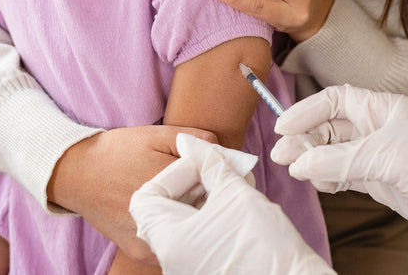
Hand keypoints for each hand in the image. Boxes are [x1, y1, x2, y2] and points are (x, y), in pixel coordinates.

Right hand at [47, 125, 216, 263]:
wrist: (77, 174)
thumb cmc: (119, 150)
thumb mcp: (157, 133)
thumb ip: (193, 138)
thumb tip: (224, 150)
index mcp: (167, 184)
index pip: (214, 185)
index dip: (224, 177)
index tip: (227, 170)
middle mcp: (158, 217)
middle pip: (206, 212)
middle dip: (214, 198)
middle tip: (212, 184)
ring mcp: (150, 239)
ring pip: (193, 231)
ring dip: (199, 216)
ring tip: (192, 196)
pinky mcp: (142, 251)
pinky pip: (175, 244)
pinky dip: (183, 230)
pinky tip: (178, 213)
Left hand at [129, 134, 334, 274]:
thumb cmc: (260, 242)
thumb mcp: (234, 191)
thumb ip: (210, 163)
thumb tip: (195, 145)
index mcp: (167, 241)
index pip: (147, 197)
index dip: (172, 172)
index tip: (200, 161)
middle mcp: (170, 258)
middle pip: (166, 207)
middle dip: (193, 180)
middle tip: (218, 165)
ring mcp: (187, 265)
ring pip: (184, 220)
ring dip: (205, 194)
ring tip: (233, 179)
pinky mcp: (205, 267)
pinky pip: (198, 234)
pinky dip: (212, 212)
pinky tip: (237, 199)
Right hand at [271, 85, 407, 265]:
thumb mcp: (386, 157)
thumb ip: (340, 159)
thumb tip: (299, 162)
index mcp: (382, 108)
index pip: (335, 100)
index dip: (307, 110)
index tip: (283, 126)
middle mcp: (377, 127)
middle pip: (329, 126)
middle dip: (305, 138)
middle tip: (281, 154)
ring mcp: (376, 154)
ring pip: (333, 151)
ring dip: (312, 159)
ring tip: (292, 168)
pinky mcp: (377, 179)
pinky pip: (342, 173)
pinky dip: (326, 176)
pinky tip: (317, 181)